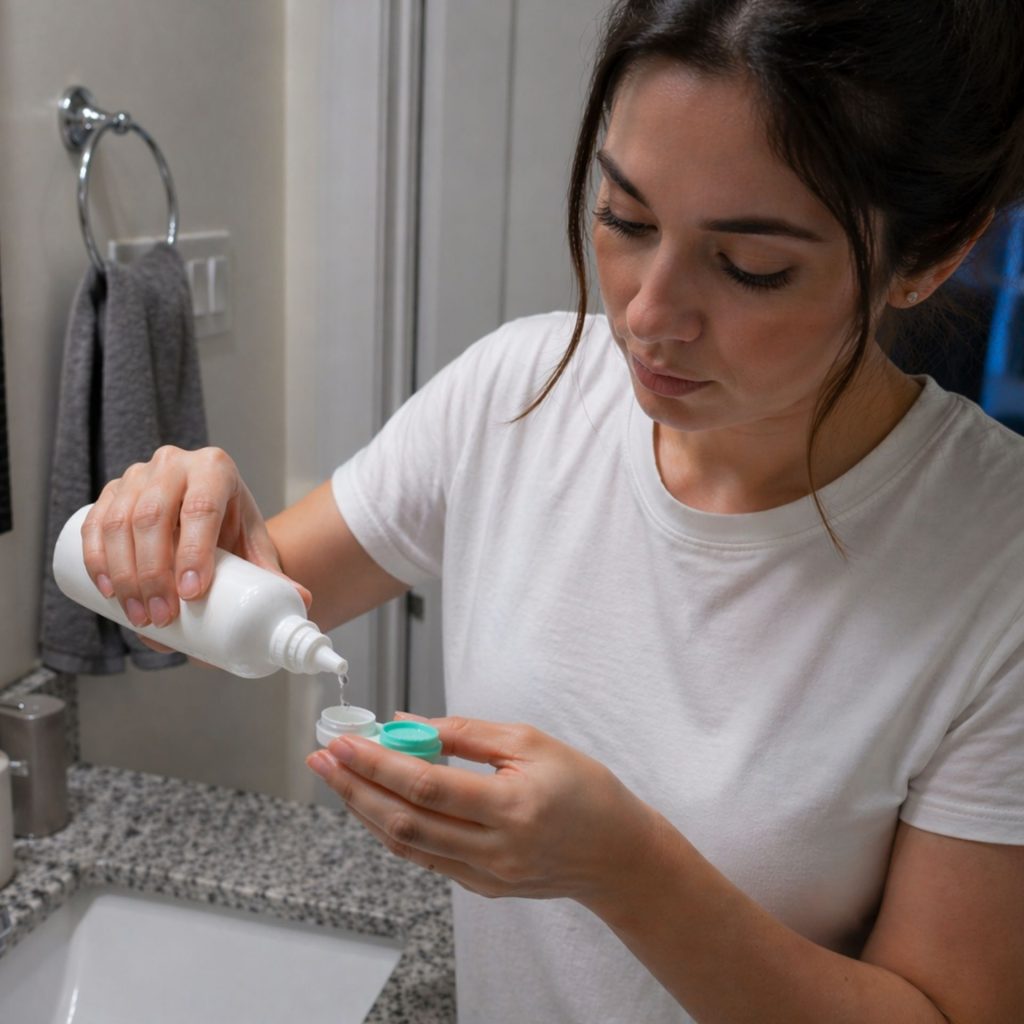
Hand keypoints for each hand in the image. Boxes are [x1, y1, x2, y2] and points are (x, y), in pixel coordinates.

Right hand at [81, 445, 310, 633]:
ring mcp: (137, 475)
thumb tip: (301, 600)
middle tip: (163, 616)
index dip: (194, 551)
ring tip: (140, 617)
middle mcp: (174, 463)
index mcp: (215, 468)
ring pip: (119, 522)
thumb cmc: (234, 528)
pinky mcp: (111, 492)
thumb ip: (273, 573)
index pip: (201, 507)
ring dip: (123, 574)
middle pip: (153, 516)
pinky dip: (96, 559)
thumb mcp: (255, 545)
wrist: (209, 513)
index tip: (192, 594)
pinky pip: (94, 524)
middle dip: (153, 573)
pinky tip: (107, 592)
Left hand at [306, 716, 668, 906]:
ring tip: (339, 779)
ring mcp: (486, 875)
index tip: (345, 741)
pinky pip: (426, 858)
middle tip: (324, 759)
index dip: (378, 762)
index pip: (425, 785)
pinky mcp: (482, 887)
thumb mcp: (532, 742)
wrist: (618, 854)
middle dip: (355, 788)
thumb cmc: (585, 789)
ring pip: (408, 845)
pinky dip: (395, 830)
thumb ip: (467, 734)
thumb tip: (410, 723)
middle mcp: (494, 849)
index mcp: (511, 807)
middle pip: (404, 821)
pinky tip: (377, 805)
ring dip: (366, 811)